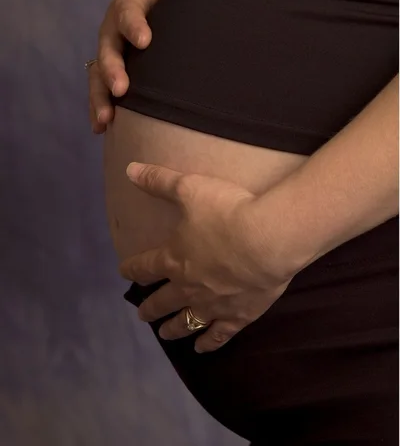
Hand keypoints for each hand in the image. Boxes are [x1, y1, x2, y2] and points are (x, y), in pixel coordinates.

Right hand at [89, 0, 198, 132]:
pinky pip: (102, 90)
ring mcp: (111, 51)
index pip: (129, 12)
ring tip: (105, 120)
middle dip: (112, 69)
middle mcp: (113, 28)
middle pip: (107, 50)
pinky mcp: (112, 70)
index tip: (145, 40)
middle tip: (122, 88)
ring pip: (98, 75)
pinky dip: (100, 108)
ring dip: (101, 97)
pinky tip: (101, 129)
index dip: (135, 25)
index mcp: (129, 2)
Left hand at [120, 162, 296, 353]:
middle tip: (142, 314)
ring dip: (172, 328)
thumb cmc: (227, 212)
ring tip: (164, 334)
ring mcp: (213, 304)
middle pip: (163, 300)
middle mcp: (188, 286)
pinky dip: (209, 343)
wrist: (266, 239)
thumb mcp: (189, 188)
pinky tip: (201, 349)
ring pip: (186, 321)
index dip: (133, 269)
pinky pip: (219, 334)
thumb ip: (159, 180)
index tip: (124, 273)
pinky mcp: (238, 316)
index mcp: (174, 257)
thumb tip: (129, 169)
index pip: (146, 266)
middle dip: (150, 307)